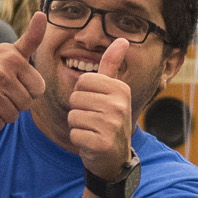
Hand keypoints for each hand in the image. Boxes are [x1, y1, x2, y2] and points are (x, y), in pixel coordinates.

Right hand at [0, 13, 50, 131]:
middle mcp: (0, 72)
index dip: (28, 89)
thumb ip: (31, 38)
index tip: (13, 81)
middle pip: (27, 104)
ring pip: (13, 116)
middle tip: (0, 90)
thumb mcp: (11, 51)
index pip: (39, 89)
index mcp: (13, 59)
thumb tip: (42, 14)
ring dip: (4, 112)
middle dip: (16, 101)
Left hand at [65, 38, 135, 180]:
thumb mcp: (113, 92)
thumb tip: (123, 39)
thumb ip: (113, 65)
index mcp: (120, 89)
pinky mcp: (102, 143)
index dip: (83, 93)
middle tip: (94, 120)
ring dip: (78, 126)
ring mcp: (112, 125)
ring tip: (93, 130)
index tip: (96, 104)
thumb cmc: (109, 120)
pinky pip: (74, 134)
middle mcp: (119, 105)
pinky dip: (78, 140)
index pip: (83, 81)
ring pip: (73, 116)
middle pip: (76, 98)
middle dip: (79, 110)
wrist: (115, 158)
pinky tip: (91, 142)